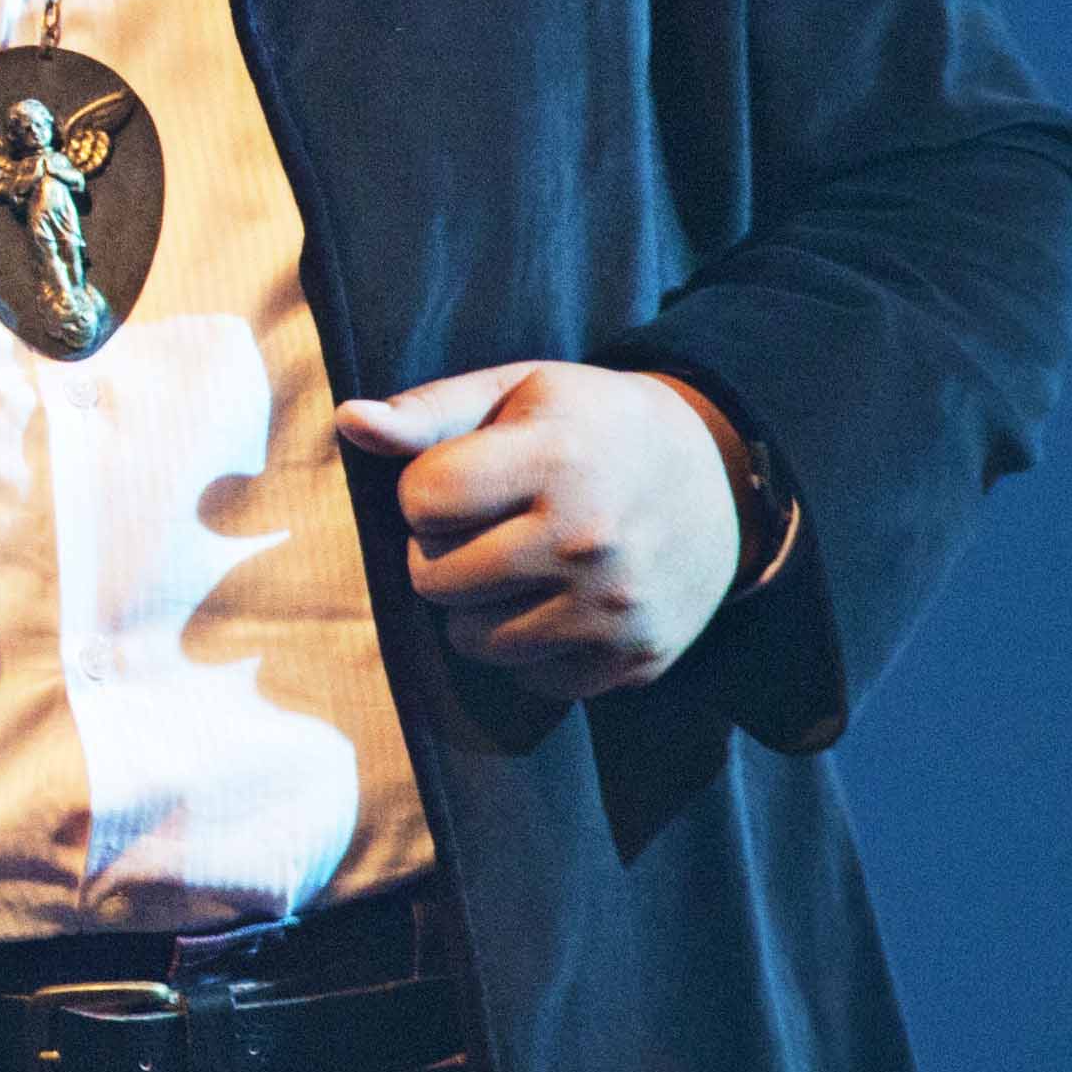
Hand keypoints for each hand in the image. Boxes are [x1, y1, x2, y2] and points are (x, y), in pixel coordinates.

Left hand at [344, 363, 747, 700]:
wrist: (722, 477)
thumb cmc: (595, 426)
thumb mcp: (519, 391)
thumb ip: (429, 411)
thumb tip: (349, 420)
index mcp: (556, 460)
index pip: (420, 500)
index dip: (426, 488)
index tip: (465, 477)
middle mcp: (588, 541)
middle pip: (433, 578)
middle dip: (442, 551)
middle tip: (492, 524)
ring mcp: (614, 609)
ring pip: (472, 639)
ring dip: (478, 606)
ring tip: (520, 564)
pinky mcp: (634, 659)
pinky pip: (530, 680)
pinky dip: (529, 649)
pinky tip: (556, 602)